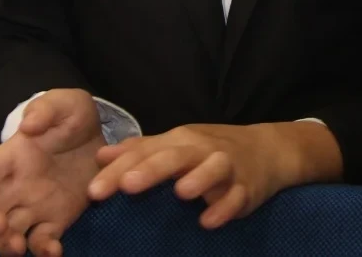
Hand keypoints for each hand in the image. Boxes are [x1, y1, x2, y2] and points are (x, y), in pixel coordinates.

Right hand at [0, 90, 102, 256]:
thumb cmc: (73, 118)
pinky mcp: (54, 221)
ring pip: (5, 234)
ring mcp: (32, 206)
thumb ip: (46, 108)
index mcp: (11, 157)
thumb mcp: (66, 103)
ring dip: (6, 244)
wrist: (100, 140)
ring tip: (19, 247)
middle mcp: (14, 187)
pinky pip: (40, 242)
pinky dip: (43, 251)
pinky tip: (54, 251)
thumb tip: (29, 124)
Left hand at [87, 123, 305, 228]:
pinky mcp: (247, 187)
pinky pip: (237, 197)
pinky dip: (225, 208)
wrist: (268, 149)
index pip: (144, 152)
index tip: (93, 192)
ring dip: (198, 178)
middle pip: (175, 155)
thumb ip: (140, 151)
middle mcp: (202, 150)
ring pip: (214, 168)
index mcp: (180, 140)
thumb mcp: (176, 144)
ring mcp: (227, 167)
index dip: (118, 170)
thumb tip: (100, 156)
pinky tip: (208, 221)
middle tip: (127, 185)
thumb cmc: (210, 150)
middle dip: (151, 170)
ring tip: (180, 192)